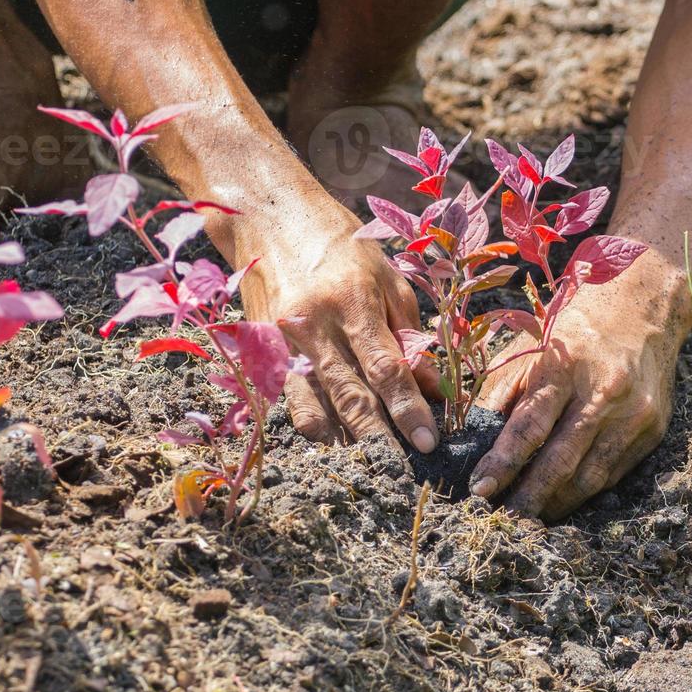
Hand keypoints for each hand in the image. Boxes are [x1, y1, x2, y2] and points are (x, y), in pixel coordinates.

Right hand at [235, 200, 437, 451]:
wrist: (270, 221)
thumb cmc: (342, 249)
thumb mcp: (387, 280)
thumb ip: (408, 335)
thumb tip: (432, 388)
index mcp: (352, 301)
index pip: (386, 368)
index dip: (408, 409)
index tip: (428, 441)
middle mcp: (313, 324)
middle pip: (350, 394)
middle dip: (380, 436)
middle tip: (405, 470)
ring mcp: (281, 341)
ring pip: (313, 404)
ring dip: (342, 440)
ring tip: (369, 468)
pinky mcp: (260, 350)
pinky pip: (287, 397)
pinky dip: (309, 423)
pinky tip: (331, 444)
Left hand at [469, 281, 686, 520]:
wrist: (642, 311)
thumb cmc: (572, 334)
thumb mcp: (530, 350)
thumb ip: (501, 394)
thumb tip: (471, 443)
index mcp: (565, 367)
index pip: (529, 425)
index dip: (503, 462)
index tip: (479, 489)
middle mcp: (604, 393)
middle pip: (561, 460)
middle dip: (528, 497)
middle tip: (500, 521)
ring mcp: (633, 415)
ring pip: (590, 477)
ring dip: (555, 503)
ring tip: (527, 518)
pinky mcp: (652, 431)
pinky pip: (612, 474)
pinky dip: (583, 493)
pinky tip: (559, 501)